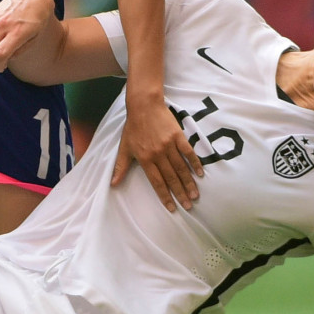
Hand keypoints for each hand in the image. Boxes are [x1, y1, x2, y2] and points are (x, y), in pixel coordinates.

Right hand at [0, 0, 55, 73]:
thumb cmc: (38, 22)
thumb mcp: (35, 39)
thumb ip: (19, 51)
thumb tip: (3, 60)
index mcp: (18, 32)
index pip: (0, 54)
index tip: (1, 69)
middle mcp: (4, 23)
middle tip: (1, 63)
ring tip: (3, 50)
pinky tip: (3, 36)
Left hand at [113, 90, 202, 211]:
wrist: (143, 105)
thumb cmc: (133, 127)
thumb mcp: (124, 147)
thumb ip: (120, 167)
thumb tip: (113, 184)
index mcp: (144, 158)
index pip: (156, 182)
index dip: (165, 196)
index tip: (172, 208)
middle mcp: (158, 154)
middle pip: (171, 178)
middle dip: (180, 194)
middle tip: (189, 206)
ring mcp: (169, 145)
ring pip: (181, 168)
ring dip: (189, 183)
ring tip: (195, 195)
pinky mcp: (178, 136)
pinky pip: (189, 152)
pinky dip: (195, 163)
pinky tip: (200, 174)